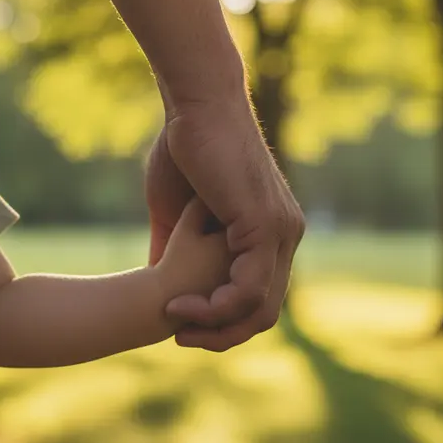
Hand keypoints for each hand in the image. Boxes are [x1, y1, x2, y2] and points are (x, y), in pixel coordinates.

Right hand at [154, 94, 304, 351]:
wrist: (196, 105)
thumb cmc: (183, 147)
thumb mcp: (176, 212)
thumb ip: (175, 246)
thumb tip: (157, 275)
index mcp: (271, 232)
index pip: (259, 297)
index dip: (222, 320)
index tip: (180, 322)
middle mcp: (285, 235)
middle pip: (265, 311)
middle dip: (221, 334)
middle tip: (179, 337)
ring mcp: (280, 232)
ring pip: (261, 307)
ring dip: (216, 326)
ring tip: (176, 323)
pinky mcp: (265, 226)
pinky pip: (250, 289)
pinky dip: (216, 308)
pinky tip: (181, 305)